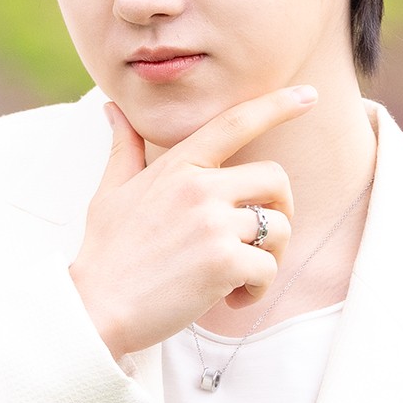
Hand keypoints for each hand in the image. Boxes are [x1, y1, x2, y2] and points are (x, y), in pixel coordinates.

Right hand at [69, 85, 317, 357]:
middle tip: (257, 240)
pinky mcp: (224, 262)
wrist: (94, 308)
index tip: (309, 94)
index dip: (277, 105)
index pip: (235, 123)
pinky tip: (229, 298)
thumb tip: (113, 109)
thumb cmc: (105, 252)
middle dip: (279, 210)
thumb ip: (124, 147)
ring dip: (267, 257)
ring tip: (234, 277)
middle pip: (276, 179)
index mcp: (178, 166)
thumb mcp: (110, 191)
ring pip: (279, 228)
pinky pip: (269, 268)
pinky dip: (257, 289)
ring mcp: (212, 223)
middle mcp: (199, 187)